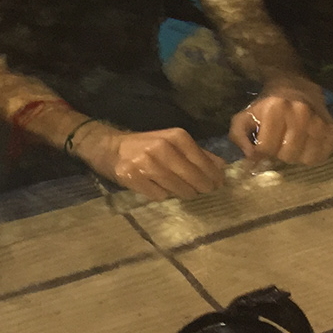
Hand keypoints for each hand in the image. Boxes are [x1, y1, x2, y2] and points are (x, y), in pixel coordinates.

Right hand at [73, 124, 225, 200]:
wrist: (110, 147)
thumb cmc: (147, 146)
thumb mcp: (173, 143)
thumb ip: (198, 153)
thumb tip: (222, 167)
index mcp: (175, 137)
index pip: (202, 162)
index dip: (212, 177)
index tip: (217, 185)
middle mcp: (161, 147)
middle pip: (192, 178)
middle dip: (201, 188)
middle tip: (203, 191)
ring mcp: (145, 162)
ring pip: (177, 188)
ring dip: (183, 193)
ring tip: (183, 192)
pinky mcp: (131, 176)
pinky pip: (157, 195)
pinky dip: (161, 195)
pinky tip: (159, 190)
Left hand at [230, 84, 332, 166]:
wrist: (295, 85)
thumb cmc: (267, 105)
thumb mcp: (245, 116)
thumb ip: (238, 136)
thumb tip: (251, 159)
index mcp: (276, 109)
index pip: (266, 148)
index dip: (261, 152)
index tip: (262, 147)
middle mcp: (300, 113)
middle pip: (287, 155)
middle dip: (279, 154)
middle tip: (278, 144)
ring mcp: (319, 121)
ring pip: (305, 159)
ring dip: (296, 156)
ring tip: (292, 144)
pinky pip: (321, 157)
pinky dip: (312, 156)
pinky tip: (305, 145)